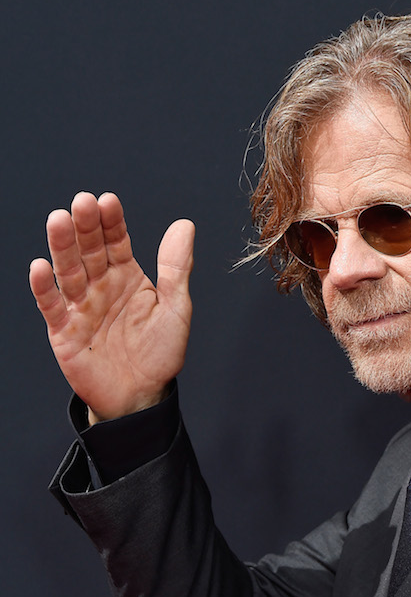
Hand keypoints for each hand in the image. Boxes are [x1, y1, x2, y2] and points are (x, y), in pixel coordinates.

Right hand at [29, 192, 194, 421]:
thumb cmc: (160, 353)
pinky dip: (43, 288)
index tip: (108, 201)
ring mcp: (80, 306)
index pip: (116, 241)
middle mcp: (99, 286)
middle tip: (81, 202)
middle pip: (88, 250)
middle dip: (84, 226)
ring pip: (67, 271)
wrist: (142, 395)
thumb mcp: (176, 308)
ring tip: (58, 221)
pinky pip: (50, 306)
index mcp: (126, 276)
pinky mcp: (63, 331)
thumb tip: (184, 225)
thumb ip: (176, 268)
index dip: (111, 222)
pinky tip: (40, 267)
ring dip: (61, 247)